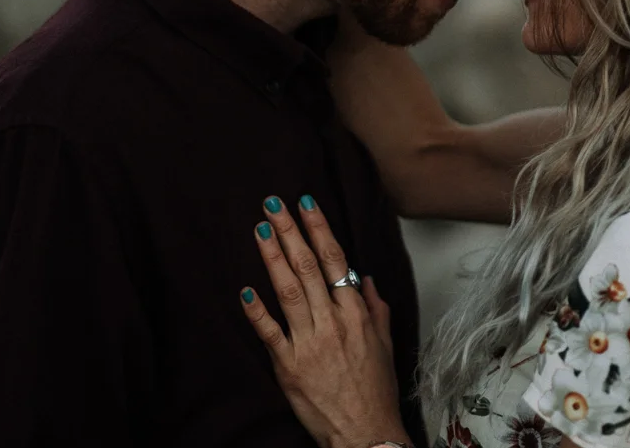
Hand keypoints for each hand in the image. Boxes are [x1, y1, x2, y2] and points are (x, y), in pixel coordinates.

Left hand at [241, 195, 409, 447]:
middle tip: (273, 205)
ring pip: (288, 291)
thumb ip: (375, 307)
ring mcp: (309, 343)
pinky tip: (245, 289)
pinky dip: (256, 310)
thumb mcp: (385, 344)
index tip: (305, 203)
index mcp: (355, 314)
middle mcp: (332, 323)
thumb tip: (364, 278)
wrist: (365, 433)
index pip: (334, 260)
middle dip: (289, 231)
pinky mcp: (289, 366)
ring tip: (260, 230)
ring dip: (272, 258)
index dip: (318, 229)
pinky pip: (269, 333)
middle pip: (308, 267)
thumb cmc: (374, 391)